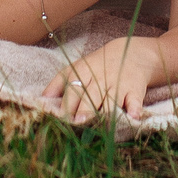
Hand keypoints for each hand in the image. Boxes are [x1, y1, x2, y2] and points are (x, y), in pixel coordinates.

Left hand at [43, 36, 157, 122]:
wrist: (131, 53)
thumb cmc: (98, 66)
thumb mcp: (77, 68)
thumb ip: (59, 83)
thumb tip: (41, 99)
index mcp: (82, 72)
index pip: (72, 88)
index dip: (67, 104)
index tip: (60, 119)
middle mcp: (100, 78)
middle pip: (91, 95)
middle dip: (85, 108)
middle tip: (79, 123)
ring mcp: (118, 84)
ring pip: (111, 99)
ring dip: (107, 111)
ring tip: (102, 124)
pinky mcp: (135, 89)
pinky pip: (135, 99)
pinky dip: (135, 107)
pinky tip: (133, 116)